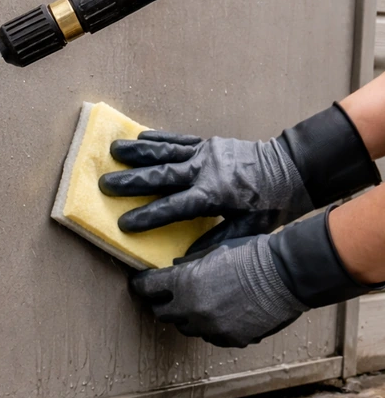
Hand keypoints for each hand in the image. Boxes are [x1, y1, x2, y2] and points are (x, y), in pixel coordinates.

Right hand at [100, 105, 379, 254]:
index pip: (173, 208)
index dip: (147, 216)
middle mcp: (205, 171)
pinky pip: (179, 140)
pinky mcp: (208, 144)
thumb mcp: (247, 230)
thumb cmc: (270, 206)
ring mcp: (206, 154)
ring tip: (112, 151)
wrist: (292, 168)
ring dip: (137, 153)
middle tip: (105, 184)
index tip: (123, 224)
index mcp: (214, 195)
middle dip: (131, 181)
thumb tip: (182, 260)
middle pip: (162, 176)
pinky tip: (138, 137)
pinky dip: (158, 139)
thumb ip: (215, 242)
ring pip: (166, 153)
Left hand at [131, 235, 304, 347]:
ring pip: (186, 327)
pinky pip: (210, 336)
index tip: (141, 283)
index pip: (147, 288)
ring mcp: (210, 328)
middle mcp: (192, 309)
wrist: (287, 274)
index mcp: (183, 283)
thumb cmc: (252, 255)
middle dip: (163, 303)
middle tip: (166, 296)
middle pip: (162, 312)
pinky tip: (221, 315)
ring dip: (187, 316)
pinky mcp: (229, 339)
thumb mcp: (213, 251)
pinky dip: (211, 327)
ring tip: (199, 305)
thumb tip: (174, 269)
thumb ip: (188, 265)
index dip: (142, 285)